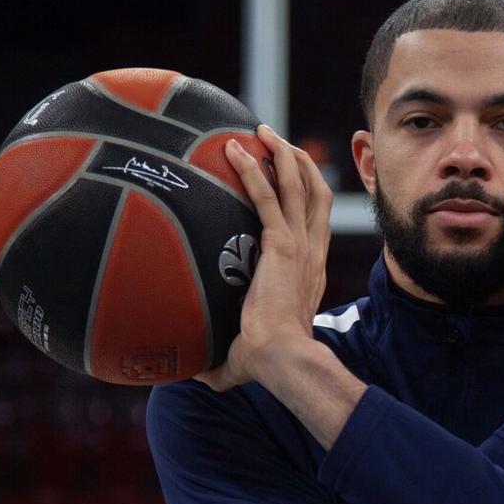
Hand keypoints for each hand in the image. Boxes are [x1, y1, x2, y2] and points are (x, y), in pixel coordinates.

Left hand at [195, 125, 332, 391]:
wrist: (284, 360)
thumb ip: (221, 359)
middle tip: (275, 142)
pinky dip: (253, 169)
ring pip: (299, 185)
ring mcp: (300, 245)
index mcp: (309, 271)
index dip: (307, 196)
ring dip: (282, 153)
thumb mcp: (242, 355)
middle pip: (315, 192)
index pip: (315, 222)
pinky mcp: (282, 244)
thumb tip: (189, 372)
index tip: (289, 179)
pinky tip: (234, 149)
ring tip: (261, 131)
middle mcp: (311, 252)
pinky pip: (268, 196)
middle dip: (299, 163)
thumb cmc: (267, 363)